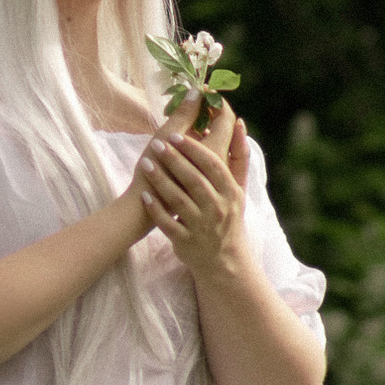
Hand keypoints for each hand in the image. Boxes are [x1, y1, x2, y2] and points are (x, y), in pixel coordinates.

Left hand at [135, 99, 250, 283]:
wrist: (224, 261)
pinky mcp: (185, 241)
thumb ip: (238, 156)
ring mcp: (201, 227)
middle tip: (157, 144)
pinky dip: (156, 208)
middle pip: (194, 180)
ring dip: (161, 180)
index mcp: (230, 193)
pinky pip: (167, 223)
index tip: (177, 135)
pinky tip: (145, 194)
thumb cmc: (230, 217)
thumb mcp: (239, 189)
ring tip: (146, 163)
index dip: (194, 149)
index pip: (212, 165)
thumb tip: (238, 123)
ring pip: (178, 200)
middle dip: (174, 160)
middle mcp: (217, 209)